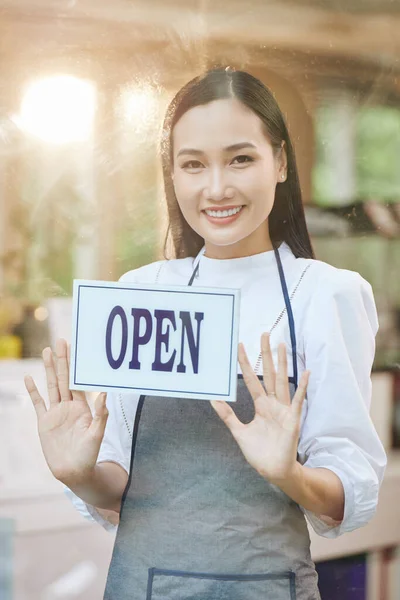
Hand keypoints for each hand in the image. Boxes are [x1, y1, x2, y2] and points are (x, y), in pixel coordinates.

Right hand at [24, 338, 108, 485]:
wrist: (74, 472)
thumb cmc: (89, 454)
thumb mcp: (97, 434)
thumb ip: (101, 415)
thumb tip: (105, 395)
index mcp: (82, 407)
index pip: (78, 381)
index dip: (76, 366)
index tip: (76, 349)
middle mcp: (69, 406)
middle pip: (64, 378)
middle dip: (63, 361)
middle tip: (61, 341)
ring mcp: (56, 413)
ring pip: (51, 386)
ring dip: (49, 370)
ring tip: (47, 352)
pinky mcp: (44, 422)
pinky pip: (38, 403)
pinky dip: (33, 391)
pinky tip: (29, 378)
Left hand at [211, 332, 309, 483]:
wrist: (273, 471)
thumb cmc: (259, 452)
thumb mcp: (239, 432)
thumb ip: (228, 415)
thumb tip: (213, 400)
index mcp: (261, 406)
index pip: (251, 379)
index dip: (245, 363)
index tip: (240, 346)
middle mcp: (273, 404)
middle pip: (268, 373)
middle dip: (266, 354)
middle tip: (264, 334)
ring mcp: (284, 410)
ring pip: (282, 381)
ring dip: (282, 363)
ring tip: (281, 345)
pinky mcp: (293, 419)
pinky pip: (298, 400)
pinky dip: (303, 387)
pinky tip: (306, 372)